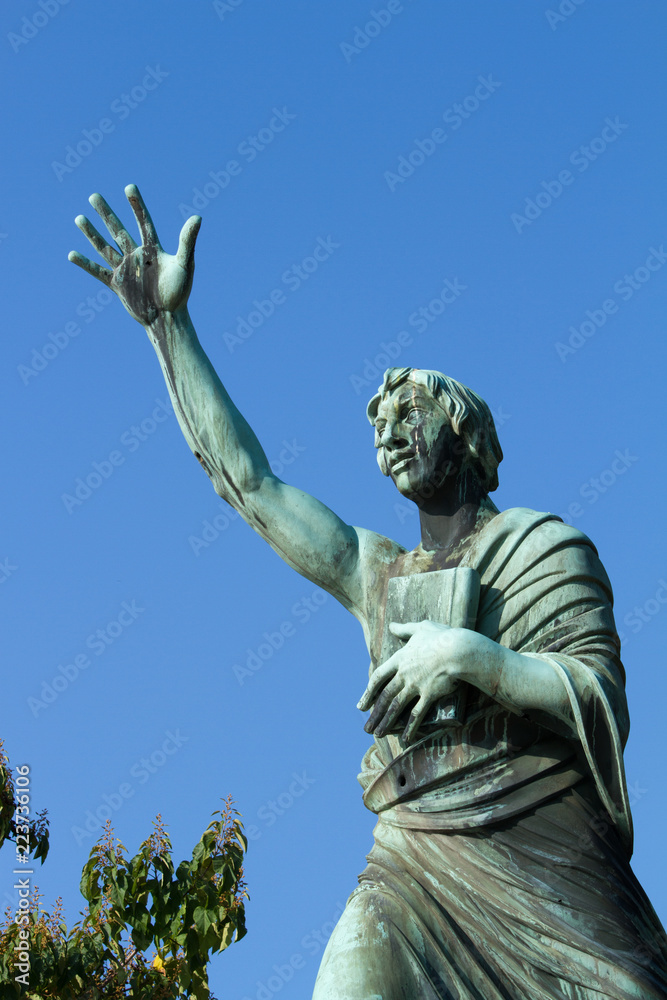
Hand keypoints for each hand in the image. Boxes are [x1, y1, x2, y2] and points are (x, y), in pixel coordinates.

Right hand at [68, 184, 200, 326]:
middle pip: (118, 230)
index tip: (129, 187)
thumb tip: (197, 217)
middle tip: (94, 196)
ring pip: (105, 247)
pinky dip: (85, 264)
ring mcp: (126, 269)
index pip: (144, 222)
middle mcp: (137, 256)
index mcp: (153, 249)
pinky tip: (71, 254)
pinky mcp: (118, 284)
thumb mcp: (184, 264)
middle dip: (106, 213)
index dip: (137, 205)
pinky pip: (98, 272)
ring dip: (91, 233)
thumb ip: (187, 240)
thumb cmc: (179, 292)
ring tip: (79, 218)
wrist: (167, 318)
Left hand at [358, 620, 467, 742]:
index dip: (368, 692)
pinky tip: (404, 737)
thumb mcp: (421, 628)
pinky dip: (410, 727)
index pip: (378, 677)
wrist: (458, 650)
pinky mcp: (429, 694)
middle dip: (374, 714)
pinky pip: (417, 714)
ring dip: (386, 722)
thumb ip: (405, 629)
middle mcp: (404, 674)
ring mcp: (415, 685)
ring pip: (396, 707)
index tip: (361, 705)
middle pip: (384, 696)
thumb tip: (392, 626)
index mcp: (400, 659)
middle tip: (367, 727)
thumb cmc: (441, 637)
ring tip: (378, 735)